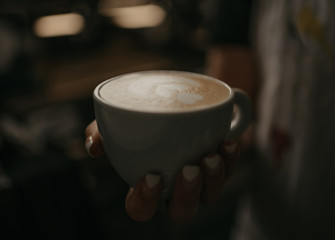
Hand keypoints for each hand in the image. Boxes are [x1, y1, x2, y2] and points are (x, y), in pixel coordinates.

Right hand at [85, 120, 239, 223]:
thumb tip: (93, 147)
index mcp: (148, 183)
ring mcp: (200, 178)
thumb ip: (101, 131)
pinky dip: (231, 159)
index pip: (142, 208)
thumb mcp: (119, 119)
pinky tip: (228, 143)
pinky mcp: (221, 163)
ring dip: (213, 180)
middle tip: (187, 169)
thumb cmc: (146, 116)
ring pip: (210, 196)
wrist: (179, 96)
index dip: (145, 201)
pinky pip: (230, 170)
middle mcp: (175, 186)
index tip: (151, 176)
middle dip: (185, 196)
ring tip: (209, 157)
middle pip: (181, 211)